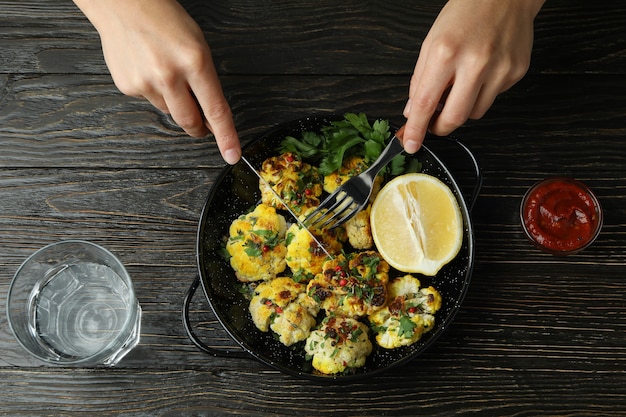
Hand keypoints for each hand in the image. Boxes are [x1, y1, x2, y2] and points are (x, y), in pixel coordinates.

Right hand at [73, 0, 240, 163]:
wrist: (123, 4)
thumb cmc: (165, 20)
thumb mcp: (197, 46)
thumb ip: (205, 81)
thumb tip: (209, 114)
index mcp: (195, 62)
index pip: (215, 110)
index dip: (226, 136)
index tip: (232, 154)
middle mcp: (169, 75)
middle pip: (190, 121)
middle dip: (198, 128)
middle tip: (201, 125)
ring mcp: (146, 83)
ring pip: (169, 111)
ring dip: (173, 102)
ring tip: (166, 73)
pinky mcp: (128, 87)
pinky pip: (149, 101)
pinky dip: (153, 91)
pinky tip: (148, 69)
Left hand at [402, 0, 544, 152]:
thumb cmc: (466, 12)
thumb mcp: (431, 41)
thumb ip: (420, 79)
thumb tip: (413, 111)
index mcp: (446, 52)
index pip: (426, 103)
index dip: (417, 129)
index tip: (411, 144)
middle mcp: (474, 63)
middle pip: (454, 118)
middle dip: (440, 127)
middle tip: (434, 123)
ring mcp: (499, 69)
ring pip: (475, 113)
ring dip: (462, 108)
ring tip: (461, 83)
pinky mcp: (516, 72)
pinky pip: (492, 98)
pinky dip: (482, 93)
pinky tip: (482, 71)